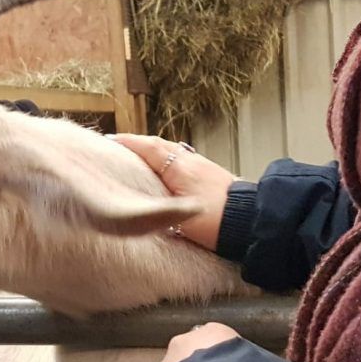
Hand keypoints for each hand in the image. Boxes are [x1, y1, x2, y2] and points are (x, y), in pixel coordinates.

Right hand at [110, 135, 236, 250]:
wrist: (253, 220)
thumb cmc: (215, 220)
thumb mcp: (176, 215)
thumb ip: (154, 207)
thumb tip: (136, 205)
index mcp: (178, 166)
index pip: (147, 147)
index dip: (126, 143)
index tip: (107, 141)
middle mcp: (189, 160)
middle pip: (158, 145)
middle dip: (136, 145)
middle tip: (117, 148)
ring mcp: (201, 165)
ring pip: (171, 152)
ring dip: (152, 152)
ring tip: (136, 159)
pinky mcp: (211, 174)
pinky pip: (181, 160)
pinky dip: (167, 161)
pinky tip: (164, 172)